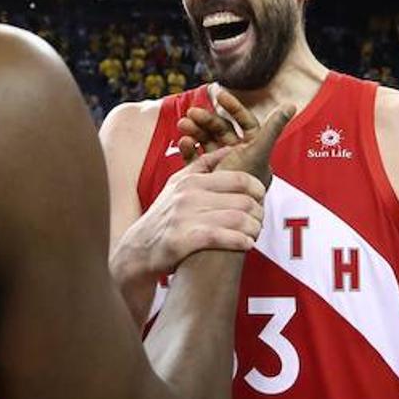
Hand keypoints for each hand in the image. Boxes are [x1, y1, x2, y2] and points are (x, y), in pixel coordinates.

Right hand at [110, 145, 266, 315]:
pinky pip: (223, 238)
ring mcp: (186, 217)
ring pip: (237, 219)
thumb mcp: (177, 184)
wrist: (138, 249)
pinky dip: (241, 242)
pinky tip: (246, 244)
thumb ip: (203, 166)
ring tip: (254, 234)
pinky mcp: (184, 240)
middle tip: (259, 221)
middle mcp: (189, 196)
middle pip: (242, 200)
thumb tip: (230, 149)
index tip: (260, 199)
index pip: (239, 178)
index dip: (257, 189)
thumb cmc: (163, 216)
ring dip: (253, 229)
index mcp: (191, 180)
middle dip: (258, 213)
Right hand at [176, 89, 295, 187]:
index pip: (244, 121)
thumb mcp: (257, 152)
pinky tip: (184, 143)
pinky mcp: (207, 178)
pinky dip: (190, 149)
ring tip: (183, 125)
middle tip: (192, 113)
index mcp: (253, 148)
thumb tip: (292, 104)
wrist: (227, 219)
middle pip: (222, 130)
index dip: (233, 107)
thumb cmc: (246, 184)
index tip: (219, 95)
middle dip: (207, 119)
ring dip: (196, 131)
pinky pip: (197, 159)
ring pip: (208, 141)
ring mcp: (221, 166)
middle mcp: (238, 155)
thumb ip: (273, 129)